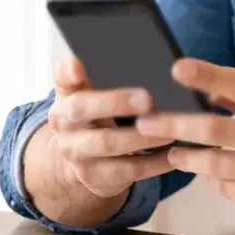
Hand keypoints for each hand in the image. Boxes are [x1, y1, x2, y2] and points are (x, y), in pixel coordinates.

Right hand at [46, 58, 174, 199]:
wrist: (83, 159)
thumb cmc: (98, 116)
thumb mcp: (93, 95)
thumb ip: (103, 75)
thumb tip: (143, 57)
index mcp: (66, 95)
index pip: (61, 78)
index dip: (68, 71)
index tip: (79, 64)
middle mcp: (63, 123)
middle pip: (83, 108)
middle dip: (116, 102)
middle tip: (148, 98)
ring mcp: (75, 153)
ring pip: (107, 143)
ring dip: (142, 137)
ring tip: (171, 129)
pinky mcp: (93, 177)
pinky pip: (126, 171)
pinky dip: (153, 163)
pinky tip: (173, 155)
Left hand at [135, 58, 234, 233]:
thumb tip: (208, 90)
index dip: (208, 76)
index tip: (177, 68)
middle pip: (218, 129)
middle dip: (176, 124)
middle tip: (146, 122)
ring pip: (217, 163)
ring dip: (188, 156)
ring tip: (171, 151)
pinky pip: (228, 188)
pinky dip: (213, 179)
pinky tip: (206, 172)